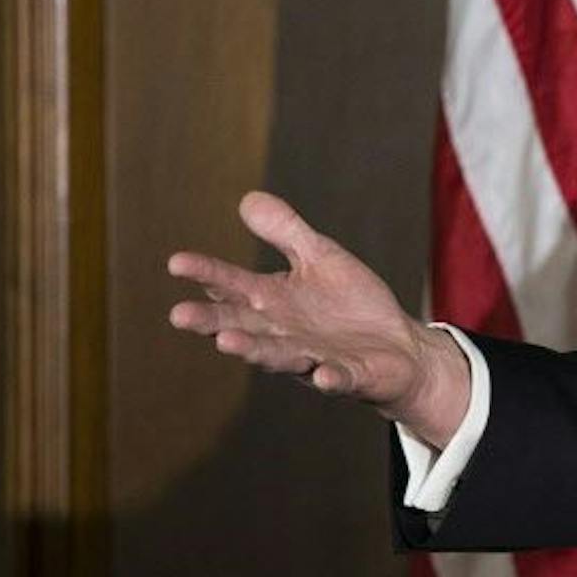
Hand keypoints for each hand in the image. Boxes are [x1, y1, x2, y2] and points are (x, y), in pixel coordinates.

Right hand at [166, 191, 471, 445]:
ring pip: (278, 356)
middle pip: (241, 327)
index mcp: (272, 302)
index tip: (176, 261)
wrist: (400, 347)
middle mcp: (283, 334)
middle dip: (212, 323)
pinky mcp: (349, 376)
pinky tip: (323, 375)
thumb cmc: (352, 304)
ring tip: (226, 342)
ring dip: (253, 350)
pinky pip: (337, 378)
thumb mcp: (319, 258)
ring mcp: (313, 358)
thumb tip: (247, 198)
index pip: (232, 286)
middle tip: (178, 315)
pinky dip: (330, 377)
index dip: (206, 274)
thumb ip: (286, 233)